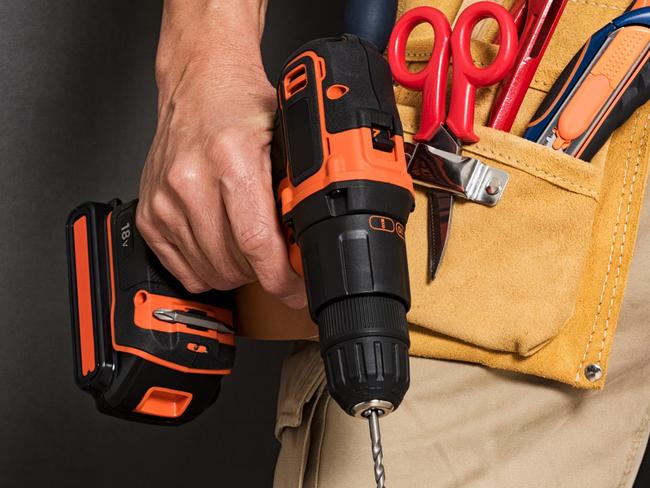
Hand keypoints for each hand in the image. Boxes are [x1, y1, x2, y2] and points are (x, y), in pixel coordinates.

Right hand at [137, 0, 305, 308]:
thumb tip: (310, 239)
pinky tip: (222, 249)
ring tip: (250, 249)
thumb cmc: (239, 105)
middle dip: (264, 273)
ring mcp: (164, 200)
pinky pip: (181, 268)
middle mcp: (190, 182)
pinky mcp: (149, 213)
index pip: (256, 242)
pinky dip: (206, 270)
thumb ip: (297, 188)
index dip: (281, 279)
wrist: (197, 83)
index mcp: (230, 160)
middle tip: (278, 259)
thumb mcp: (285, 137)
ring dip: (237, 272)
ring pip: (209, 272)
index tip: (297, 290)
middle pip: (233, 264)